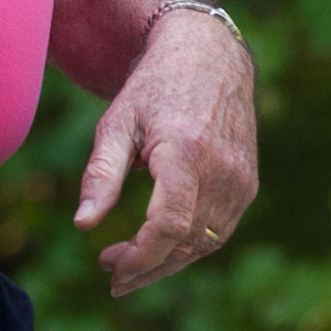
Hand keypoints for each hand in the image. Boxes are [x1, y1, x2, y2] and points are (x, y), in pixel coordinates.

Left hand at [72, 7, 258, 295]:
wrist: (208, 56)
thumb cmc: (154, 88)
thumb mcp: (117, 124)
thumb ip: (101, 175)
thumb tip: (82, 224)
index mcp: (186, 150)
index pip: (168, 225)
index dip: (140, 257)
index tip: (109, 266)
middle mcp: (222, 168)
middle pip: (187, 242)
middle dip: (148, 268)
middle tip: (112, 274)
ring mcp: (241, 177)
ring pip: (206, 242)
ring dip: (169, 263)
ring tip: (132, 265)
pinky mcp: (248, 182)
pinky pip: (220, 229)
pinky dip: (190, 245)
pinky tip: (162, 245)